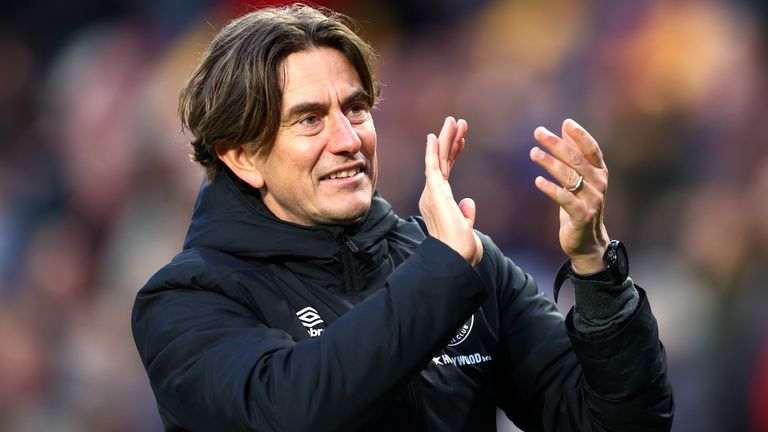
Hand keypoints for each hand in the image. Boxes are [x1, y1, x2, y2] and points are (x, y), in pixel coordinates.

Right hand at [419, 116, 482, 265]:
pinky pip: (433, 166)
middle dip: (450, 141)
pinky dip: (433, 150)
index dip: (453, 154)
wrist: (456, 256)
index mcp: (439, 202)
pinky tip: (435, 135)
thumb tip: (469, 203)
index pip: (446, 172)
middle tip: (458, 123)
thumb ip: (466, 214)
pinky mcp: (434, 191)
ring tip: (453, 121)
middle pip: (441, 162)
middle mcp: (432, 195)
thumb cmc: (461, 248)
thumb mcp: (466, 227)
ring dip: (446, 139)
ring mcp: (432, 192)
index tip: (461, 141)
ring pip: (438, 159)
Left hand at [529, 119, 609, 274]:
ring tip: (533, 153)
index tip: (566, 122)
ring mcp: (592, 200)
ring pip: (570, 177)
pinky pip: (565, 199)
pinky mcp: (582, 216)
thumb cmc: (580, 205)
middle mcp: (599, 184)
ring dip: (550, 163)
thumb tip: (565, 127)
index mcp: (599, 173)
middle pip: (577, 160)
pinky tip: (538, 180)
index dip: (580, 136)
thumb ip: (574, 153)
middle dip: (557, 145)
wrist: (587, 242)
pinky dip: (551, 189)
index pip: (592, 150)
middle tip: (539, 132)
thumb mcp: (578, 178)